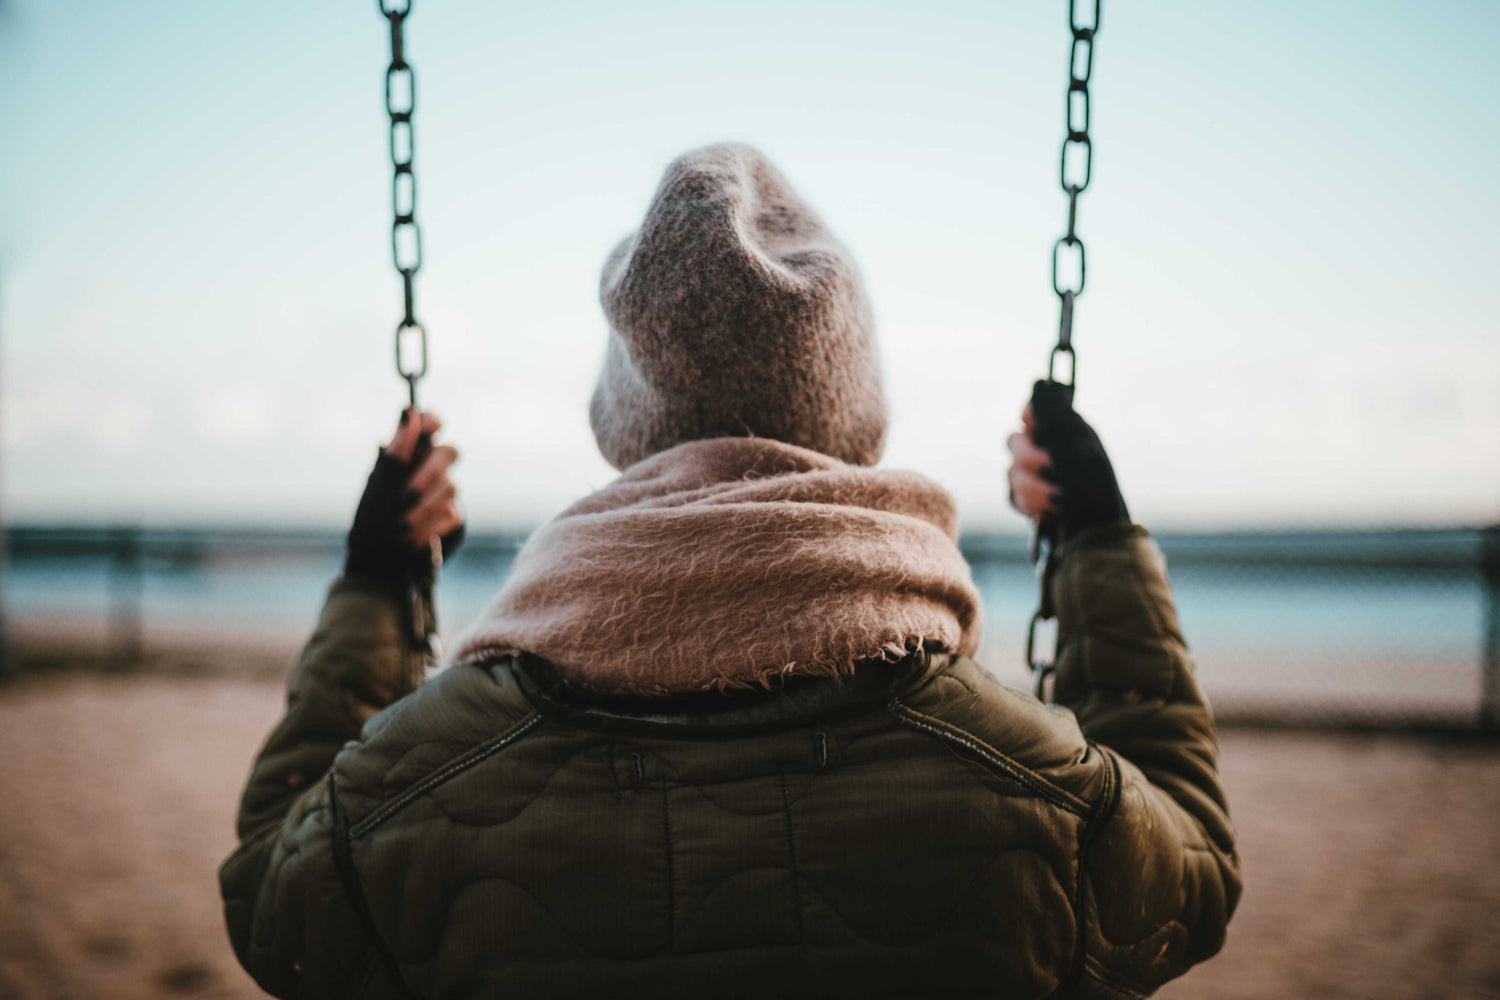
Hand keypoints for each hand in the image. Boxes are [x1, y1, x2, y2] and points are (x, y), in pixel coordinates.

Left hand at [344, 408, 465, 586]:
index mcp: (410, 453)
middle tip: (405, 496)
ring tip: (400, 530)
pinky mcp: (453, 518)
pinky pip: (452, 515)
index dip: (431, 421)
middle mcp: (431, 468)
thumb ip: (396, 450)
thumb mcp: (377, 484)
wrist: (375, 563)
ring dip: (423, 510)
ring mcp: (445, 493)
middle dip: (427, 475)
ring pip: (450, 488)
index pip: (430, 423)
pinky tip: (411, 540)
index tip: (425, 427)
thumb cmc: (370, 519)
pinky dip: (429, 528)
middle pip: (450, 453)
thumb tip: (407, 411)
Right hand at [1006, 380, 1127, 539]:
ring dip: (1035, 488)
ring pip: (1011, 472)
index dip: (1030, 419)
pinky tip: (1051, 512)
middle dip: (1031, 459)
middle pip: (1014, 442)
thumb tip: (1039, 383)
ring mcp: (1034, 477)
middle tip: (1054, 470)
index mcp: (1063, 432)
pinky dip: (1031, 504)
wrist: (1098, 533)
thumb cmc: (1097, 488)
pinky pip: (1012, 496)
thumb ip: (1054, 415)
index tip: (1039, 431)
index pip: (1032, 412)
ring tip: (1060, 501)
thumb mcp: (1079, 445)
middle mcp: (1046, 451)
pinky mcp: (1027, 501)